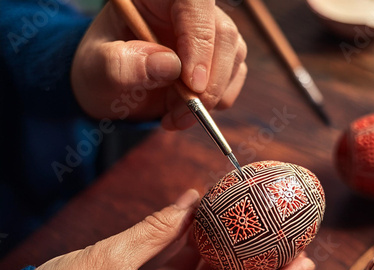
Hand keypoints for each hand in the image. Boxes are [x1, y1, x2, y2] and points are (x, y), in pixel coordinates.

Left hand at [71, 0, 246, 129]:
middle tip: (186, 111)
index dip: (199, 39)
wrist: (111, 89)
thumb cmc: (100, 71)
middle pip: (222, 33)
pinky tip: (185, 112)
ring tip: (175, 115)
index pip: (193, 2)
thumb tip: (171, 66)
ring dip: (212, 96)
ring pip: (234, 56)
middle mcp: (187, 10)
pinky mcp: (219, 57)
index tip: (192, 84)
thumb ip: (125, 66)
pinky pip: (235, 77)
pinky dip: (217, 102)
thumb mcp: (98, 70)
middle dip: (209, 81)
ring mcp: (207, 32)